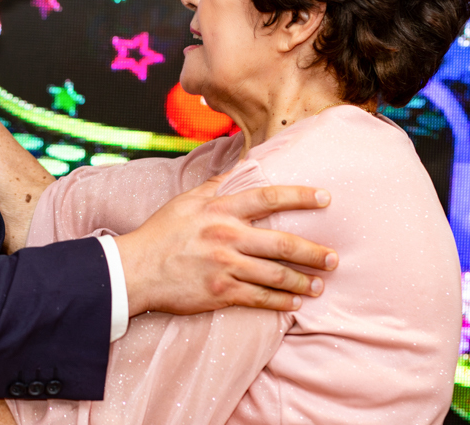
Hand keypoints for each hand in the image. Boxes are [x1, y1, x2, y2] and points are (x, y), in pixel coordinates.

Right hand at [114, 176, 337, 315]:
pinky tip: (295, 303)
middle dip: (313, 251)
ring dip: (303, 281)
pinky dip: (281, 302)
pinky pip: (260, 299)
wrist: (135, 270)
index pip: (268, 197)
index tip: (325, 198)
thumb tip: (242, 167)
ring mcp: (225, 266)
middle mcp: (226, 236)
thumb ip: (215, 185)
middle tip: (334, 257)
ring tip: (319, 284)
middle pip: (281, 243)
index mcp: (219, 209)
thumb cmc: (161, 233)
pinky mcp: (221, 292)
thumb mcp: (186, 201)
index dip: (300, 196)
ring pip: (276, 275)